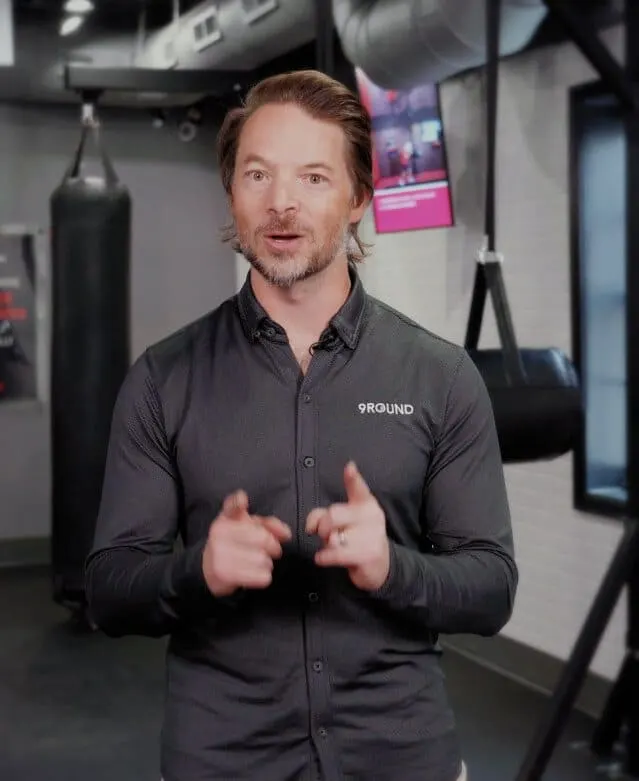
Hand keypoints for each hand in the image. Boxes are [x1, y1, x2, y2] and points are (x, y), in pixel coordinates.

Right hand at [202, 490, 291, 596]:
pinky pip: (261, 576)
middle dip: (273, 546)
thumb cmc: (234, 544)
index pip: (232, 506)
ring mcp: (220, 553)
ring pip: (263, 559)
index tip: (243, 500)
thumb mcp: (248, 527)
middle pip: (264, 539)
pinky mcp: (224, 574)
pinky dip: (263, 576)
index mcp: (226, 518)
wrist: (208, 570)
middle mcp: (220, 533)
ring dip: (267, 563)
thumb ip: (269, 524)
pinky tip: (254, 574)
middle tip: (269, 551)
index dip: (238, 502)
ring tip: (257, 563)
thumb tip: (286, 534)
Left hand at [305, 461, 389, 591]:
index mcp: (366, 503)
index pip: (358, 488)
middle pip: (333, 515)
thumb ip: (323, 515)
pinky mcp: (368, 555)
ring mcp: (372, 536)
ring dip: (326, 545)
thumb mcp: (341, 522)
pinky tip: (324, 558)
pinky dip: (324, 557)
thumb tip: (311, 526)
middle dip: (322, 527)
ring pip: (333, 537)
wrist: (379, 566)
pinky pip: (335, 554)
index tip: (349, 467)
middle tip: (326, 535)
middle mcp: (372, 516)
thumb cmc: (355, 538)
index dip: (353, 478)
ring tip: (336, 547)